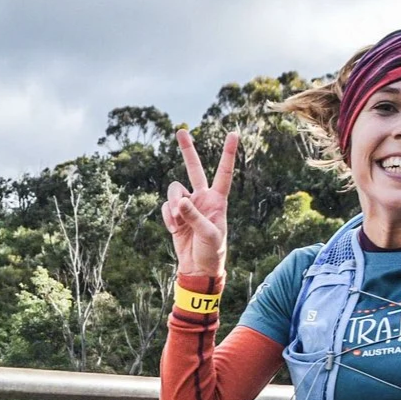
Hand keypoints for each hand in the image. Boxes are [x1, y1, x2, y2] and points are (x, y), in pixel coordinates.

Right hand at [162, 128, 238, 286]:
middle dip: (187, 150)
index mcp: (218, 201)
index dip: (228, 153)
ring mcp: (188, 205)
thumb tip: (179, 201)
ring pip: (174, 191)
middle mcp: (203, 199)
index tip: (233, 133)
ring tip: (177, 223)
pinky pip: (166, 207)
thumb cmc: (211, 252)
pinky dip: (168, 217)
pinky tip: (173, 229)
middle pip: (194, 169)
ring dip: (173, 206)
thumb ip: (194, 216)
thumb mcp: (208, 235)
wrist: (198, 268)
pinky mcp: (175, 214)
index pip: (224, 173)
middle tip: (181, 131)